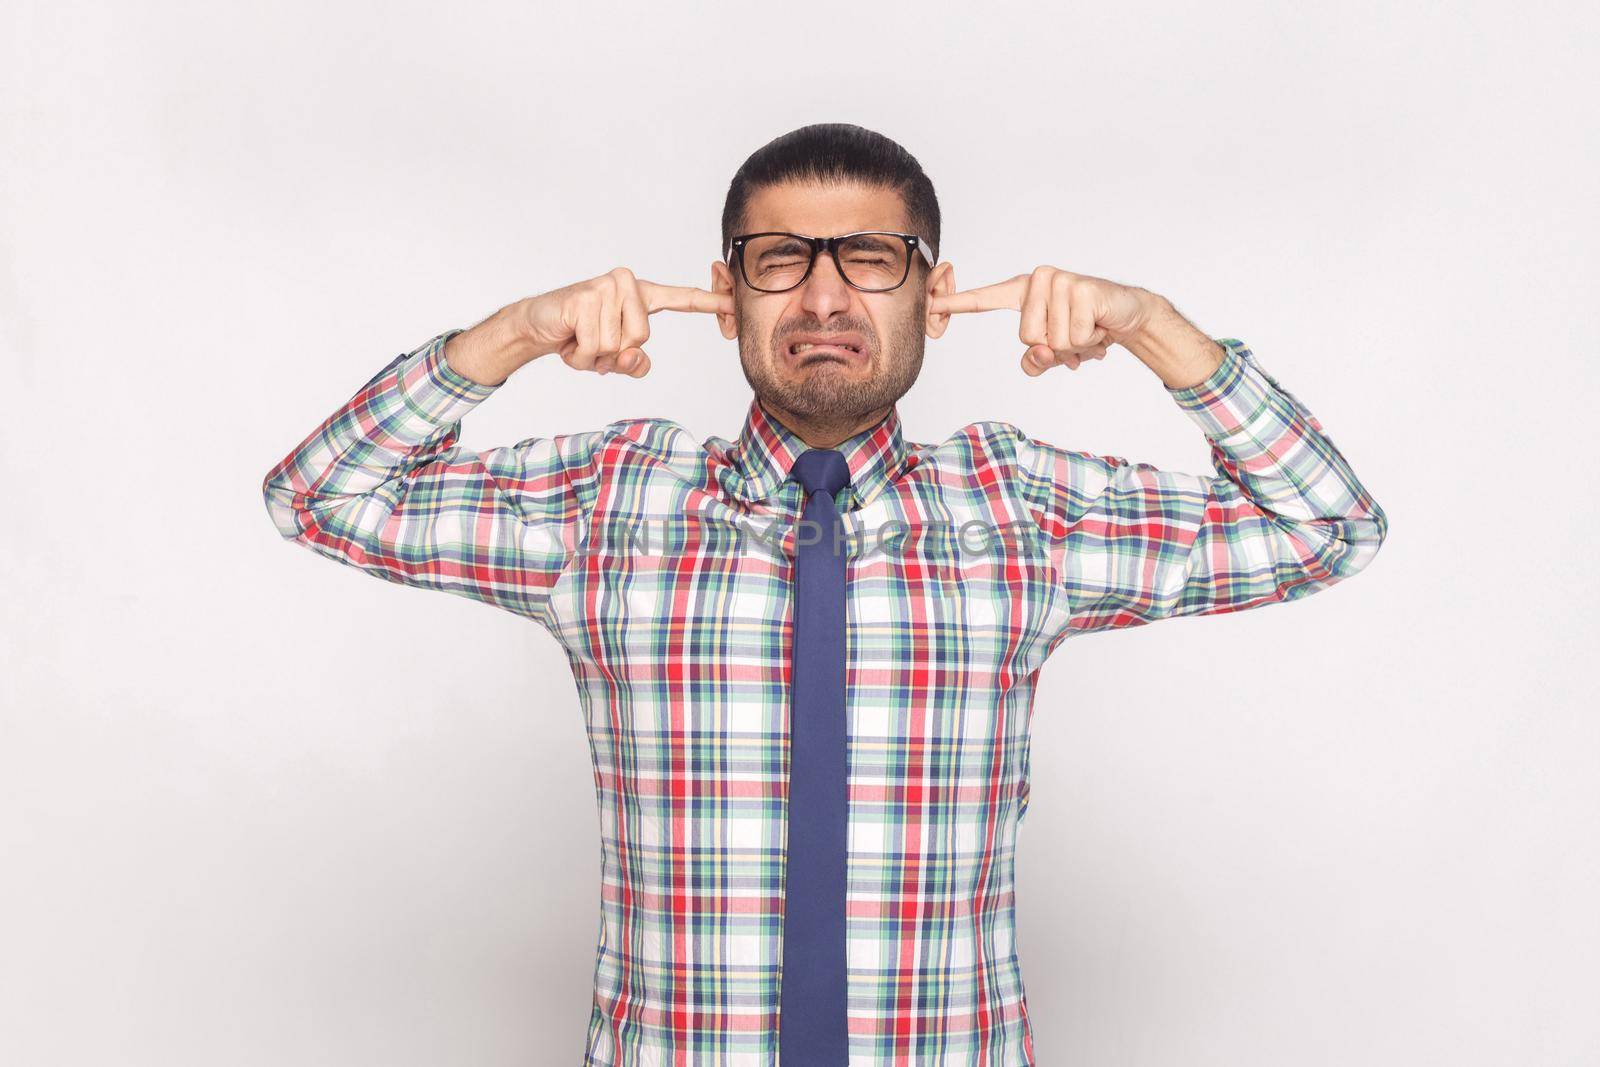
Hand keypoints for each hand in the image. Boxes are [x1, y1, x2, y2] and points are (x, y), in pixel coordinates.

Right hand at [516, 267, 733, 376]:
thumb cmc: (581, 338)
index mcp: (641, 296)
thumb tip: (636, 358)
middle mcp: (626, 284)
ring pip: (618, 344)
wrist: (537, 326)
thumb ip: (634, 363)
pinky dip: (581, 355)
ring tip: (581, 339)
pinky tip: (570, 339)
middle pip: (642, 338)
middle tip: (593, 342)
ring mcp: (606, 286)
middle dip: (615, 354)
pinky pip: (596, 345)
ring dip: (595, 356)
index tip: (734, 303)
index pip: (680, 299)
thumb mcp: (614, 358)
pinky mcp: (586, 296)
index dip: (709, 303)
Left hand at [929, 266, 1157, 375]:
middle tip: (1075, 332)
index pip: (985, 300)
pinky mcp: (1081, 288)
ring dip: (1076, 345)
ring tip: (1088, 328)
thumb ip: (1037, 360)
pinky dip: (1091, 340)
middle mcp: (1038, 281)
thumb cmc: (1085, 329)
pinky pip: (1074, 336)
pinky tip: (1099, 324)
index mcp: (1023, 293)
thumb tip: (1039, 353)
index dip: (957, 305)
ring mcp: (1060, 281)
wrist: (1128, 315)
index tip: (931, 306)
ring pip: (1053, 340)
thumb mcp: (1055, 353)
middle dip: (1055, 347)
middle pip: (1027, 338)